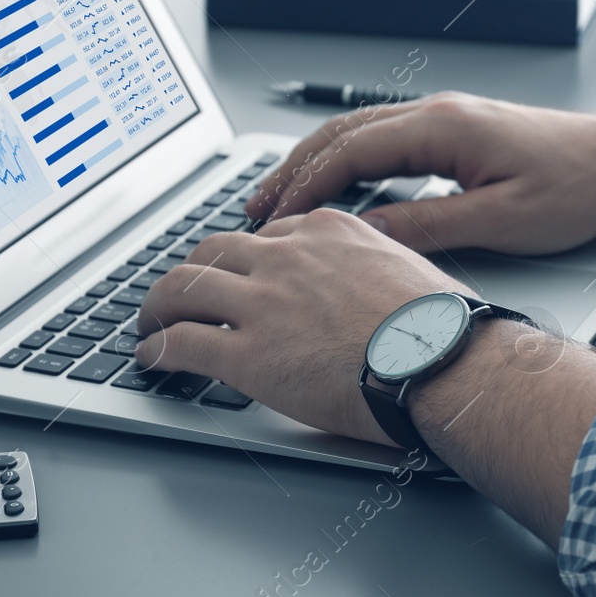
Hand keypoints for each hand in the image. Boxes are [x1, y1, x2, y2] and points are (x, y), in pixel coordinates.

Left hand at [134, 208, 467, 444]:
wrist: (445, 364)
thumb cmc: (442, 328)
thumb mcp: (406, 267)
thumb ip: (370, 264)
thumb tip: (369, 280)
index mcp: (326, 232)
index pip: (264, 235)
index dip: (242, 261)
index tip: (236, 276)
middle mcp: (286, 257)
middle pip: (212, 252)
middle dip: (190, 273)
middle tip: (181, 294)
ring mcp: (263, 303)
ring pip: (182, 288)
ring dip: (158, 306)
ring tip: (150, 323)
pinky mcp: (248, 353)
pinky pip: (181, 342)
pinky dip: (156, 348)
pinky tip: (152, 357)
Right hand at [245, 92, 595, 254]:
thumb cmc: (575, 186)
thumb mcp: (500, 220)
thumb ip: (429, 225)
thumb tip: (368, 233)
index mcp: (441, 127)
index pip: (350, 152)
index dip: (306, 187)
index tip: (275, 219)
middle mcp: (435, 113)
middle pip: (341, 136)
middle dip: (292, 172)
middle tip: (255, 209)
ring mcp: (442, 118)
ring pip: (356, 135)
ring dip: (314, 166)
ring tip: (278, 200)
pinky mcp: (452, 132)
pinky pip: (381, 142)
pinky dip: (345, 163)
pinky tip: (334, 189)